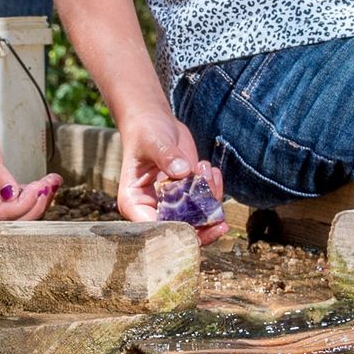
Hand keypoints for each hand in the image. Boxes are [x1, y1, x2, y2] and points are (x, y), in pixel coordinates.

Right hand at [0, 159, 59, 220]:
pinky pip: (12, 201)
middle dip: (35, 204)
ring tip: (52, 183)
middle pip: (8, 218)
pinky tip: (41, 186)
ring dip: (36, 200)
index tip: (39, 186)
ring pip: (12, 212)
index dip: (23, 204)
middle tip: (51, 185)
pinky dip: (29, 195)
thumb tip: (10, 194)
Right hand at [115, 112, 229, 239]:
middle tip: (219, 214)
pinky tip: (210, 169)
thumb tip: (183, 171)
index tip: (198, 221)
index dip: (178, 232)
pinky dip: (213, 191)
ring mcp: (171, 203)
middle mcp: (151, 208)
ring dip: (209, 199)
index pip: (155, 229)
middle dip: (202, 223)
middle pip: (179, 231)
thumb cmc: (145, 131)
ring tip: (206, 169)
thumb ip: (166, 156)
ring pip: (197, 218)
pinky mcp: (186, 195)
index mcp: (134, 203)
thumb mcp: (154, 142)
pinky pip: (204, 204)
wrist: (154, 121)